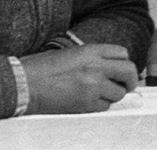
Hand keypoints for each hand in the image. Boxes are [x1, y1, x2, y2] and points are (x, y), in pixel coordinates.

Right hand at [20, 44, 137, 113]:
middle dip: (130, 80)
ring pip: (119, 93)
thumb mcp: (70, 53)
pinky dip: (100, 105)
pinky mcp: (88, 104)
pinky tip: (87, 100)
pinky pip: (105, 107)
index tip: (121, 69)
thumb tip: (109, 67)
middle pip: (129, 72)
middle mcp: (96, 67)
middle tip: (126, 84)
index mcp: (90, 50)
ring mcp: (93, 86)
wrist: (26, 84)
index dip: (123, 62)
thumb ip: (92, 58)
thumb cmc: (42, 67)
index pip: (123, 53)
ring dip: (112, 94)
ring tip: (98, 93)